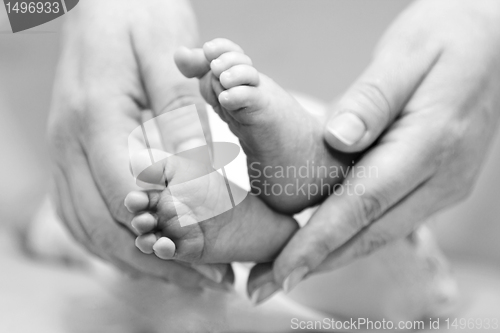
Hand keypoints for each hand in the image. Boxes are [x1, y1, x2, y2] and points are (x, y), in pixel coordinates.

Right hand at [48, 0, 229, 288]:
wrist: (105, 3)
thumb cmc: (140, 19)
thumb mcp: (167, 53)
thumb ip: (179, 113)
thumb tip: (194, 172)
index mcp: (95, 114)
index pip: (125, 190)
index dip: (167, 229)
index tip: (210, 258)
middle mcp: (69, 141)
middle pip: (102, 223)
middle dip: (157, 260)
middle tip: (210, 282)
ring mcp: (63, 151)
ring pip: (87, 228)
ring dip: (135, 260)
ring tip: (185, 279)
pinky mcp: (69, 156)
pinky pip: (78, 214)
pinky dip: (110, 244)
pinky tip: (143, 254)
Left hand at [248, 0, 499, 300]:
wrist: (494, 39)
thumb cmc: (447, 36)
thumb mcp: (406, 52)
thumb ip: (372, 98)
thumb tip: (335, 139)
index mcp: (432, 141)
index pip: (365, 202)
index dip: (321, 240)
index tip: (283, 269)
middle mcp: (442, 176)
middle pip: (370, 232)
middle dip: (316, 263)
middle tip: (264, 287)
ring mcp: (442, 184)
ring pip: (379, 233)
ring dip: (331, 257)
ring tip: (282, 274)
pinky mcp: (435, 183)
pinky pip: (388, 218)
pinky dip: (352, 236)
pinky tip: (322, 245)